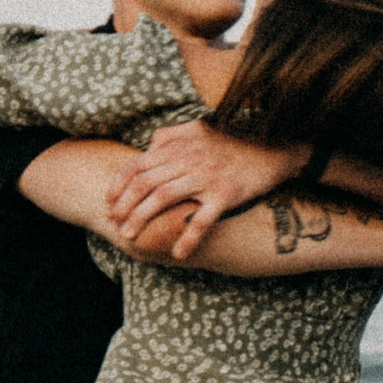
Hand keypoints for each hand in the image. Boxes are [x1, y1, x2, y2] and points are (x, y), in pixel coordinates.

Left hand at [107, 124, 309, 259]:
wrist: (274, 151)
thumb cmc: (233, 144)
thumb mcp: (200, 129)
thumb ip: (170, 136)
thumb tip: (147, 148)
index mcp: (181, 144)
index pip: (138, 163)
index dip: (118, 184)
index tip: (108, 201)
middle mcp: (190, 158)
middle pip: (146, 183)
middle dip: (125, 205)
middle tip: (114, 224)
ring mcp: (208, 176)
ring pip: (164, 197)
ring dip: (142, 219)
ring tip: (129, 237)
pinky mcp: (226, 194)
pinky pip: (202, 218)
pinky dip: (188, 236)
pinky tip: (178, 253)